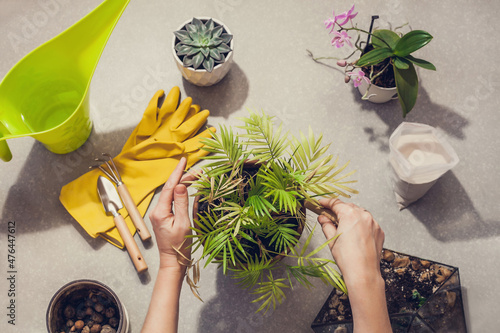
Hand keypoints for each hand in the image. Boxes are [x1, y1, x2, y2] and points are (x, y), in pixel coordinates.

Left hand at [149, 157, 196, 270]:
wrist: (174, 261)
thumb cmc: (180, 245)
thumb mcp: (184, 223)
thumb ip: (182, 203)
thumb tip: (181, 185)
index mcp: (160, 211)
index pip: (169, 187)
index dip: (177, 172)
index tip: (183, 160)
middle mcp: (157, 211)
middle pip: (171, 189)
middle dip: (183, 178)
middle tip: (198, 171)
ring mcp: (160, 214)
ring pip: (171, 194)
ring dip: (182, 184)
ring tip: (195, 176)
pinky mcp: (164, 217)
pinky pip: (172, 201)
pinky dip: (180, 193)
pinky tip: (187, 188)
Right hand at [317, 198, 390, 332]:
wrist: (364, 273)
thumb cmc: (348, 258)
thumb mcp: (332, 239)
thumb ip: (326, 225)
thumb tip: (323, 218)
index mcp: (350, 215)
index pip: (336, 203)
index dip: (326, 202)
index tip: (320, 203)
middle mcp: (364, 216)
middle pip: (348, 207)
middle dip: (338, 209)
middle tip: (328, 215)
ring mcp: (373, 223)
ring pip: (360, 214)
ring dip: (350, 216)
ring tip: (342, 225)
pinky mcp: (379, 231)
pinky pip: (368, 223)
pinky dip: (361, 224)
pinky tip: (354, 233)